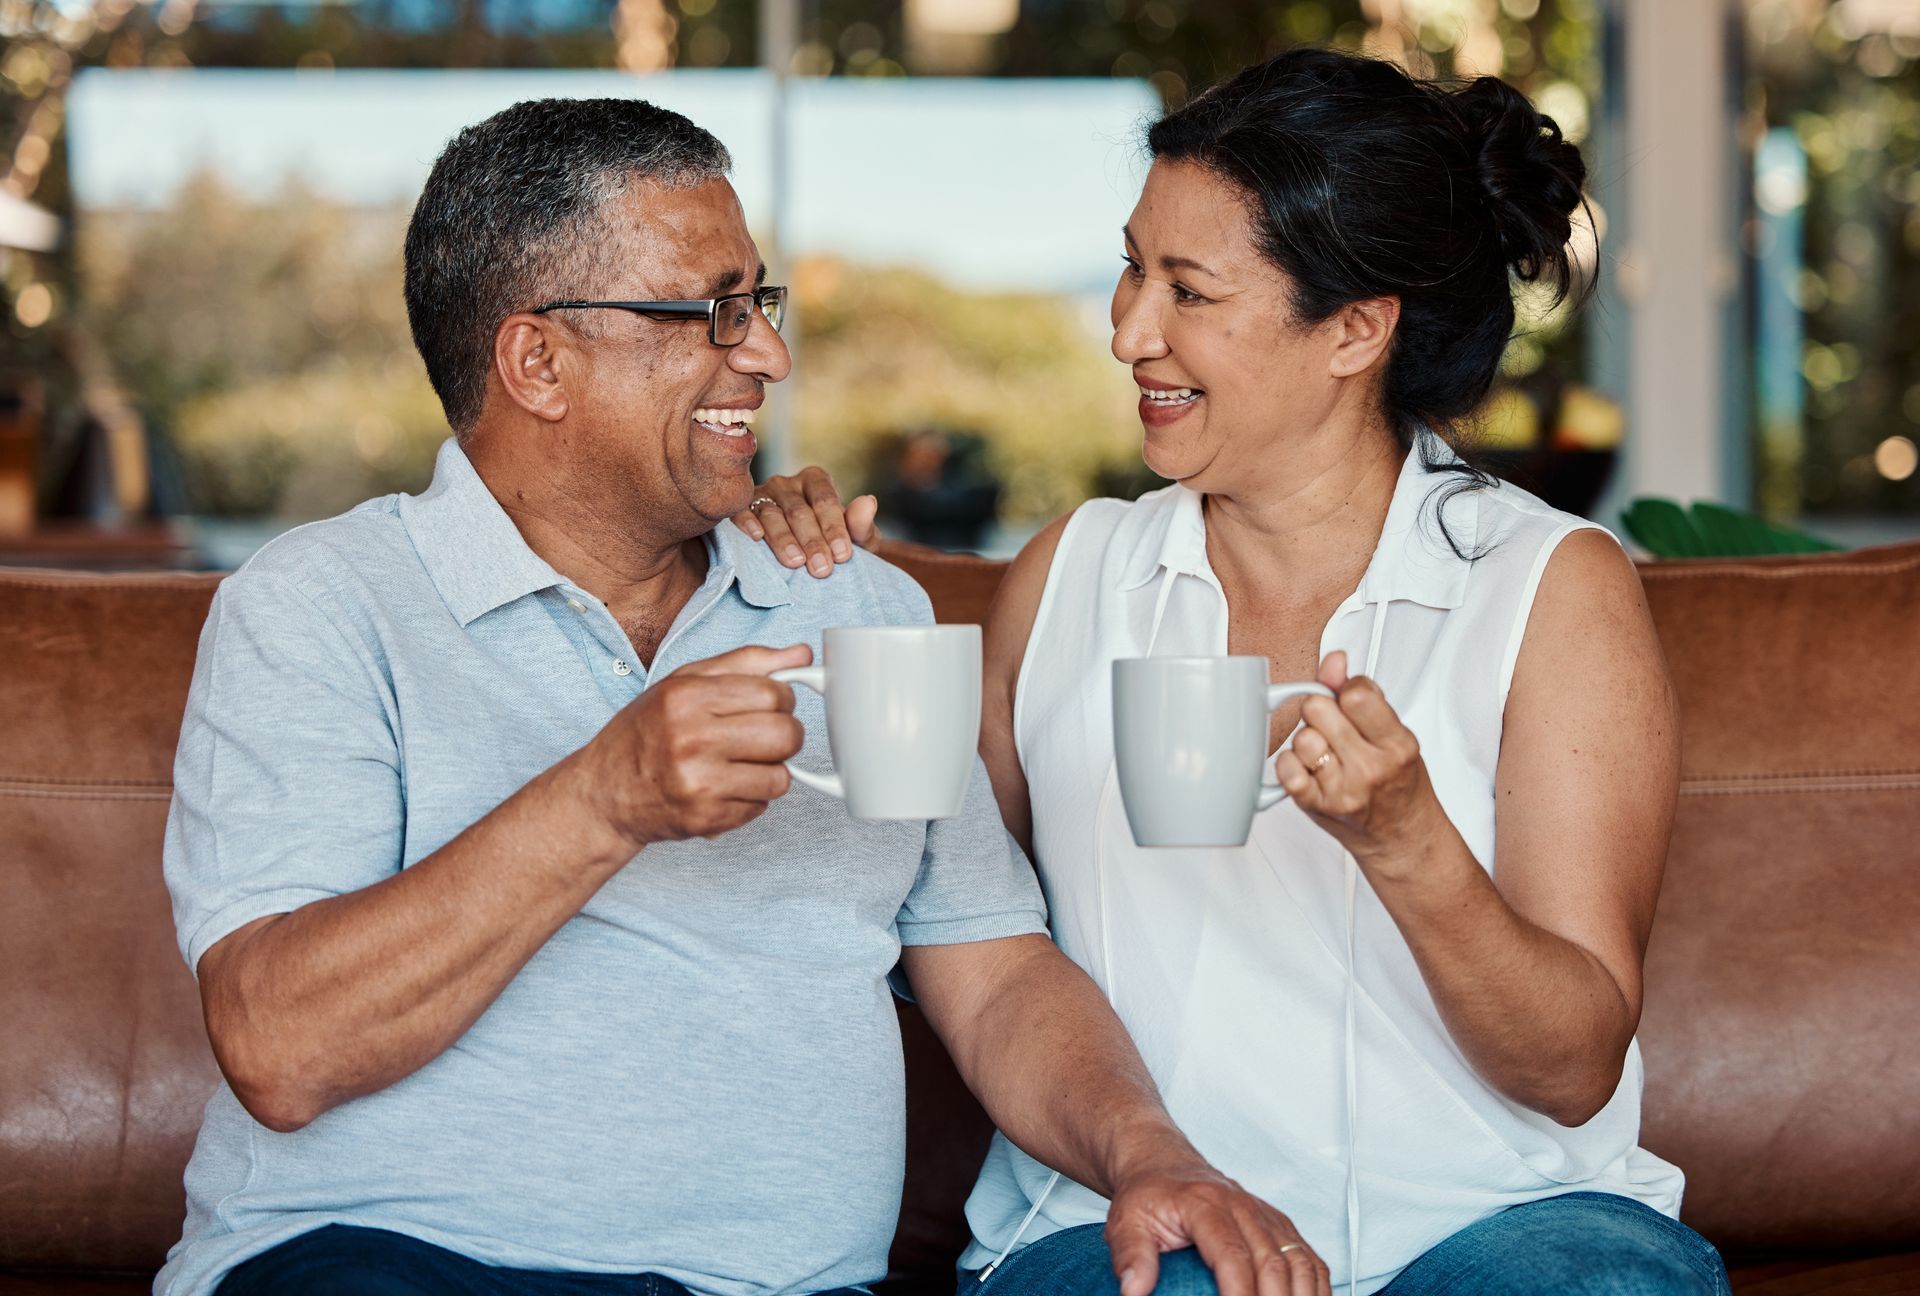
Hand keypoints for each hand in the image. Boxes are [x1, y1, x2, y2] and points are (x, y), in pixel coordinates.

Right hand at [583, 644, 809, 848]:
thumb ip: (745, 663)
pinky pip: (761, 807)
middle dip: (786, 735)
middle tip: (764, 736)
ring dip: (770, 770)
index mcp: (686, 698)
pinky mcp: (705, 819)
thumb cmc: (646, 733)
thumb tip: (802, 654)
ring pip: (781, 777)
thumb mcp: (684, 683)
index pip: (773, 693)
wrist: (603, 793)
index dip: (781, 699)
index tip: (769, 705)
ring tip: (740, 764)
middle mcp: (691, 740)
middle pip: (786, 735)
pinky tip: (724, 788)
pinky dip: (751, 798)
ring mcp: (699, 784)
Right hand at [731, 465, 880, 577]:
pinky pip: (742, 512)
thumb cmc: (833, 546)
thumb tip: (869, 502)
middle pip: (799, 511)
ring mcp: (762, 494)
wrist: (808, 556)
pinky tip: (756, 538)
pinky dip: (748, 523)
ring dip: (783, 539)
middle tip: (821, 569)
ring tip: (795, 563)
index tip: (842, 556)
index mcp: (816, 481)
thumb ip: (862, 524)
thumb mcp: (855, 539)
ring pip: (772, 514)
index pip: (826, 502)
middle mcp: (787, 483)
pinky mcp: (741, 508)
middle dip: (812, 541)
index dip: (834, 529)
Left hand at [1106, 1157, 1329, 1295]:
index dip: (1239, 1294)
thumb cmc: (1148, 1194)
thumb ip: (1130, 1256)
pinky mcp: (1278, 1224)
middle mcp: (1242, 1207)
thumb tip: (1134, 1292)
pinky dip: (1315, 1286)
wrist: (1164, 1163)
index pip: (1232, 1256)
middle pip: (1273, 1263)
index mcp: (1205, 1204)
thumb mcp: (1125, 1221)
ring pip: (1299, 1260)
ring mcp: (1265, 1214)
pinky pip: (1309, 1257)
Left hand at [1272, 650, 1443, 868]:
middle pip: (1317, 710)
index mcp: (1397, 744)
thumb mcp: (1395, 734)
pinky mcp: (1316, 807)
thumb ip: (1363, 695)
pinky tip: (1309, 769)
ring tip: (1327, 753)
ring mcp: (1342, 789)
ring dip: (1308, 740)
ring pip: (1300, 737)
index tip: (1350, 700)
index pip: (1355, 694)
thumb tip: (1335, 660)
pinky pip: (1285, 768)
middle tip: (1335, 728)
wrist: (1402, 839)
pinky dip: (1291, 764)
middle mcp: (1370, 768)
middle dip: (1322, 712)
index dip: (1344, 689)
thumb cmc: (1400, 786)